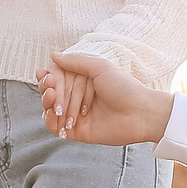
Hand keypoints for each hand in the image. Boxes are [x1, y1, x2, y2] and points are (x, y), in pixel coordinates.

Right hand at [39, 52, 172, 144]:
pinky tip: (53, 114)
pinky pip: (56, 127)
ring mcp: (76, 115)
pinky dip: (50, 121)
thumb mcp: (100, 68)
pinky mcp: (77, 132)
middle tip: (51, 89)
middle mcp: (78, 97)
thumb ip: (76, 62)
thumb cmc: (125, 88)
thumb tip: (53, 55)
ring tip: (53, 99)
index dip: (48, 77)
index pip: (56, 77)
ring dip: (46, 104)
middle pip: (51, 93)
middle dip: (46, 90)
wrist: (140, 113)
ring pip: (50, 110)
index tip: (46, 75)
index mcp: (83, 80)